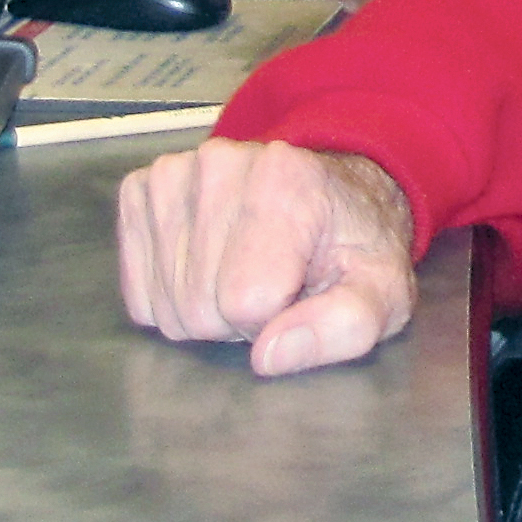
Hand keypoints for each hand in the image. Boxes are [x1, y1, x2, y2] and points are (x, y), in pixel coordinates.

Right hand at [112, 139, 415, 375]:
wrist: (327, 193)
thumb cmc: (355, 246)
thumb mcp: (383, 294)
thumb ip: (344, 328)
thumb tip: (268, 357)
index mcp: (286, 183)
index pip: (245, 302)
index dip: (275, 321)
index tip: (299, 294)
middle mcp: (219, 164)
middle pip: (199, 307)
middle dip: (238, 319)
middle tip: (274, 288)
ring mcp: (173, 173)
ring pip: (166, 305)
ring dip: (205, 310)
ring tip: (244, 274)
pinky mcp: (141, 190)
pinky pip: (138, 291)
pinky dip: (171, 296)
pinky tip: (209, 268)